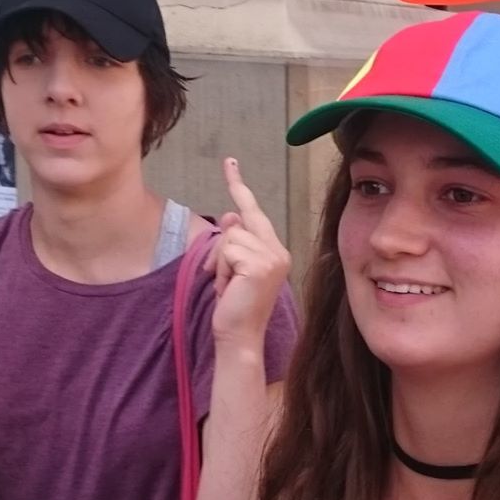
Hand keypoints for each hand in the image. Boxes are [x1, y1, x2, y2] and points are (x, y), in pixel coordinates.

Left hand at [211, 159, 291, 353]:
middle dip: (232, 211)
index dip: (239, 187)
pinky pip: (228, 250)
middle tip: (227, 217)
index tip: (230, 163)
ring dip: (220, 262)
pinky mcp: (260, 264)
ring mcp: (272, 257)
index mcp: (275, 251)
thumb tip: (230, 215)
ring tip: (227, 285)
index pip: (254, 213)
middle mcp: (279, 251)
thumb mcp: (232, 268)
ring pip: (230, 236)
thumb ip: (234, 241)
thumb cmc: (234, 307)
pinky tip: (228, 288)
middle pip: (241, 218)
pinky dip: (221, 269)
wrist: (239, 336)